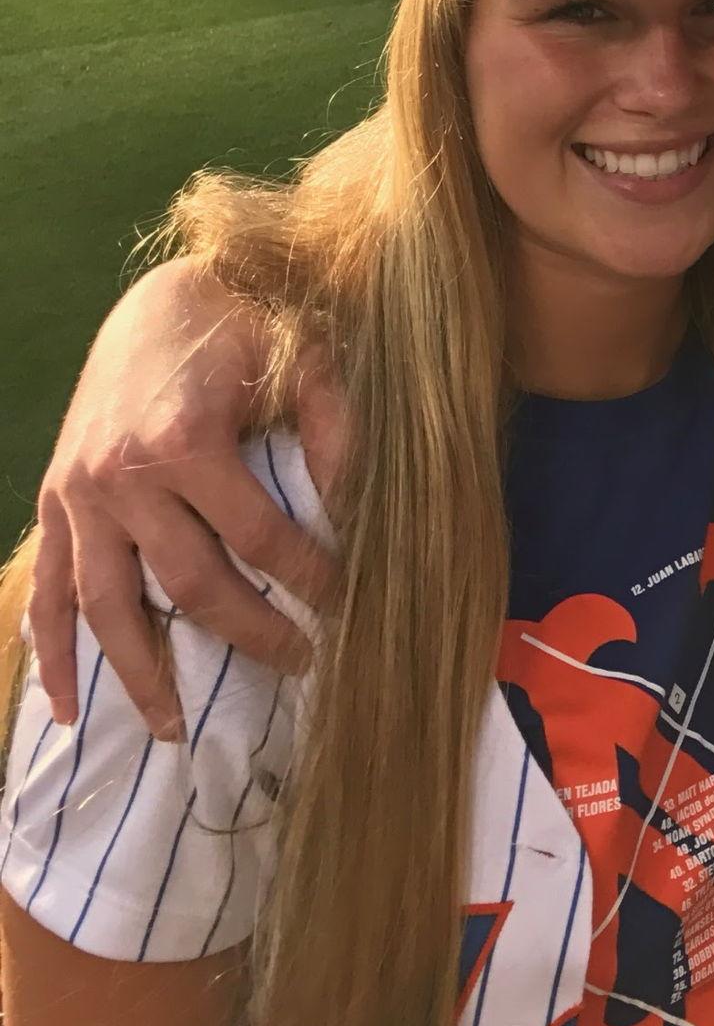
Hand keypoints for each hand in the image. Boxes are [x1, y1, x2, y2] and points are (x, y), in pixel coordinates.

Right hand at [32, 260, 340, 737]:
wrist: (164, 296)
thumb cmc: (248, 324)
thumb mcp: (306, 358)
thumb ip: (334, 428)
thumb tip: (356, 508)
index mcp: (188, 440)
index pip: (262, 537)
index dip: (308, 577)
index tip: (344, 605)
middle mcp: (123, 476)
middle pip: (190, 584)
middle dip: (250, 633)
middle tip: (299, 665)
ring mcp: (79, 495)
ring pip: (107, 607)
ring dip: (142, 673)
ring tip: (176, 729)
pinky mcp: (54, 501)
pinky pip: (46, 590)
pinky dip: (51, 651)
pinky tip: (68, 706)